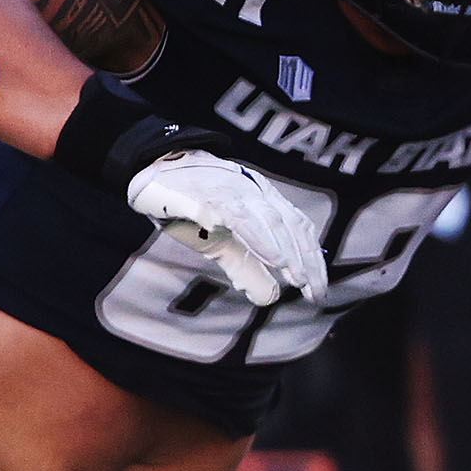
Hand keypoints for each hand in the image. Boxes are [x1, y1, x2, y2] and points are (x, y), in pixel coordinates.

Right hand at [125, 151, 328, 307]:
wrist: (151, 172)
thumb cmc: (191, 207)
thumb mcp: (221, 243)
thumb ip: (246, 267)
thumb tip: (271, 299)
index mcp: (264, 200)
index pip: (299, 230)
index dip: (313, 260)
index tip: (319, 291)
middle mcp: (255, 193)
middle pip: (291, 227)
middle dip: (306, 262)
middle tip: (314, 293)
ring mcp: (233, 192)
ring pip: (270, 221)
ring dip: (287, 252)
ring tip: (298, 279)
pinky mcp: (208, 197)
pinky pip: (239, 217)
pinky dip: (258, 238)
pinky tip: (271, 259)